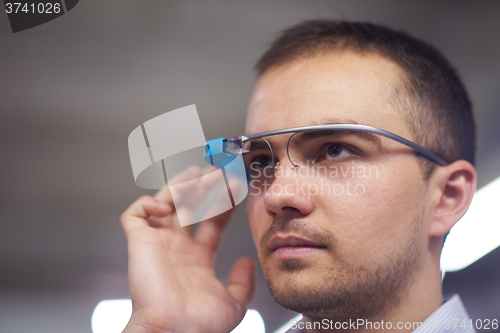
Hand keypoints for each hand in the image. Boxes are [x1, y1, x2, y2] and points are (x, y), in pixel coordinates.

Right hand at [121, 166, 254, 332]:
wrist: (176, 332)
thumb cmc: (200, 325)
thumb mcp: (233, 303)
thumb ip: (243, 282)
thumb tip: (247, 261)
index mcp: (197, 260)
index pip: (212, 222)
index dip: (224, 204)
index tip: (236, 188)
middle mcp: (178, 249)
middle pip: (190, 208)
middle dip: (205, 188)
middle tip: (219, 172)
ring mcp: (158, 244)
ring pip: (165, 204)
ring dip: (181, 186)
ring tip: (200, 173)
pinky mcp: (139, 243)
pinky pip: (134, 215)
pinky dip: (145, 204)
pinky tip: (164, 206)